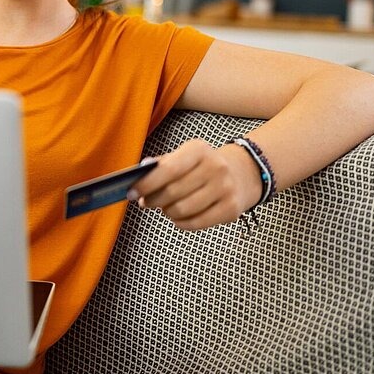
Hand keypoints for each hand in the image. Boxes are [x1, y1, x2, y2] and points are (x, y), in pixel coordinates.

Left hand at [127, 139, 262, 230]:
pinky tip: (178, 216)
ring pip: (182, 210)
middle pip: (172, 192)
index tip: (131, 192)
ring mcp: (225, 189)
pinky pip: (195, 223)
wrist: (242, 173)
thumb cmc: (202, 166)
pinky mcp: (231, 209)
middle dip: (153, 200)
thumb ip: (161, 164)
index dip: (146, 184)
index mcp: (199, 150)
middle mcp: (215, 167)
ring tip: (166, 207)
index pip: (168, 170)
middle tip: (146, 202)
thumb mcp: (184, 156)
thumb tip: (139, 173)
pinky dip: (180, 223)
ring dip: (167, 212)